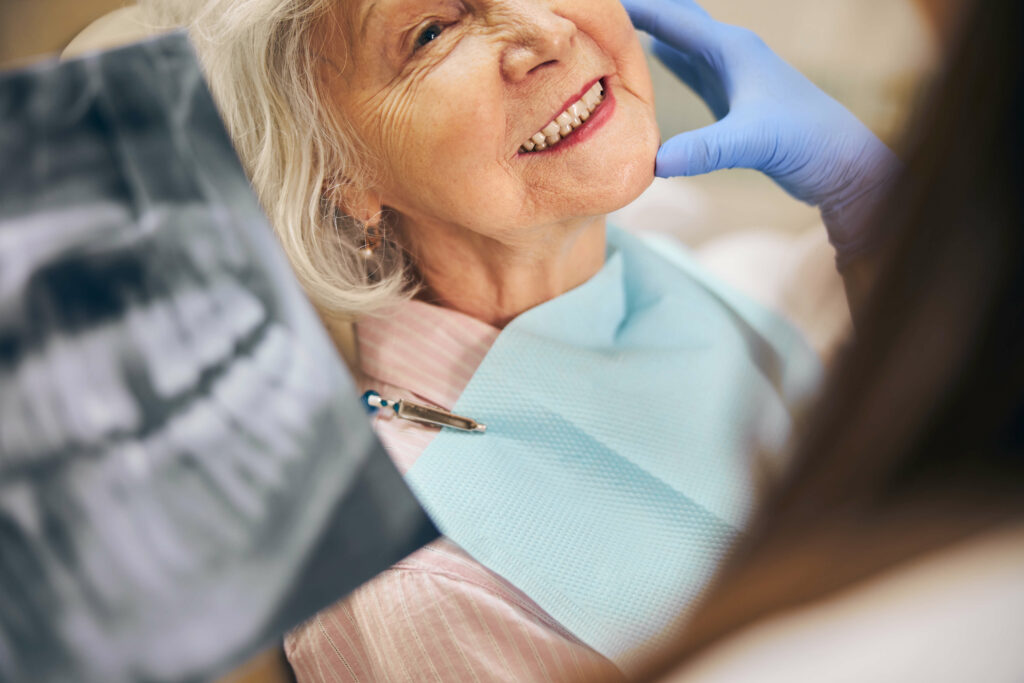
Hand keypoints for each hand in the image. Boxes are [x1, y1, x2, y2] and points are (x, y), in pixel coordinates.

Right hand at [622, 0, 901, 259]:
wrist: (841, 163)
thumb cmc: (805, 143)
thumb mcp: (753, 143)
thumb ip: (704, 150)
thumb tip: (656, 163)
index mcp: (731, 50)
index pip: (672, 17)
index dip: (633, 7)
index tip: (593, 4)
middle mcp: (730, 53)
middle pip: (676, 17)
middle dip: (639, 10)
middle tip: (597, 12)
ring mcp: (732, 73)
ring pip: (680, 40)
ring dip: (648, 31)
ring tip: (611, 29)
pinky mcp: (733, 97)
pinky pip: (688, 66)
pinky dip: (663, 59)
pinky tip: (648, 59)